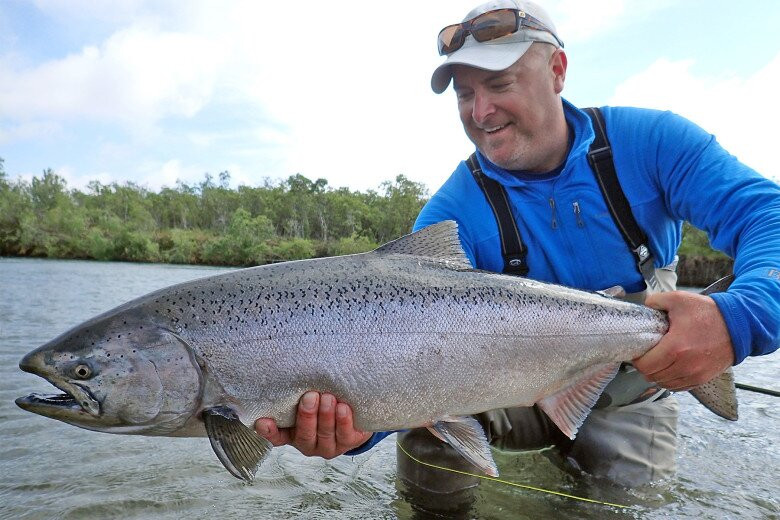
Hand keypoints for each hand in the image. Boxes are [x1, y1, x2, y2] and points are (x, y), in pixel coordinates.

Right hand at [254, 392, 372, 458]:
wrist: (354, 412)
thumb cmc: (325, 400)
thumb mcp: (309, 397)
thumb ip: (298, 391)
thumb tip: (291, 367)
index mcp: (292, 432)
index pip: (277, 436)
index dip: (269, 432)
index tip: (263, 421)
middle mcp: (308, 442)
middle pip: (304, 434)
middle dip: (307, 415)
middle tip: (310, 396)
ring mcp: (328, 446)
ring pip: (325, 434)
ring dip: (326, 415)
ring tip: (328, 398)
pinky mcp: (348, 443)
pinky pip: (344, 434)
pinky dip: (343, 421)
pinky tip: (343, 408)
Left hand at [633, 291, 734, 390]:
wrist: (739, 325)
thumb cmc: (708, 312)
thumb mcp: (679, 299)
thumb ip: (655, 301)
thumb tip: (644, 306)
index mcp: (675, 348)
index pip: (645, 366)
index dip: (637, 359)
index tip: (639, 351)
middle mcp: (684, 366)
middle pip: (652, 377)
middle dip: (646, 367)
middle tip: (647, 355)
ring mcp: (695, 375)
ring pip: (664, 384)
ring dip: (658, 375)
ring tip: (659, 361)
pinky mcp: (703, 379)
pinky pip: (679, 387)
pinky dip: (671, 380)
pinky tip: (671, 368)